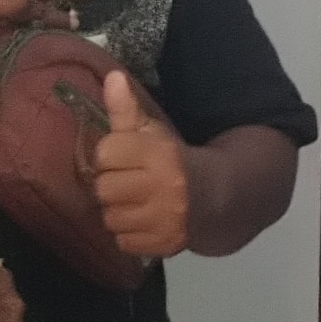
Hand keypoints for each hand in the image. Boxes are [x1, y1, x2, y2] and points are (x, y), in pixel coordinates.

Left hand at [91, 71, 190, 259]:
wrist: (217, 197)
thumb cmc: (173, 161)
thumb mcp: (153, 132)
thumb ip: (126, 108)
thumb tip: (111, 77)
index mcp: (159, 153)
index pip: (105, 153)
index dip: (111, 155)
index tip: (125, 157)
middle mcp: (163, 187)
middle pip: (103, 188)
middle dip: (112, 185)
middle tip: (130, 183)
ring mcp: (165, 219)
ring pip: (111, 218)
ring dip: (119, 211)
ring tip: (136, 203)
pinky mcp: (165, 245)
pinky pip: (123, 242)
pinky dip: (129, 234)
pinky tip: (144, 221)